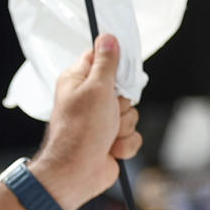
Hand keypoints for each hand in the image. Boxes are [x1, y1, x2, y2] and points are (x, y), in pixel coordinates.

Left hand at [29, 34, 139, 209]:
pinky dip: (125, 143)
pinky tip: (110, 148)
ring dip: (123, 126)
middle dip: (123, 104)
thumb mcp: (97, 89)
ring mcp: (101, 120)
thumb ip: (106, 63)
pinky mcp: (111, 139)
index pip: (102, 59)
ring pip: (131, 114)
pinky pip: (133, 135)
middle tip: (109, 111)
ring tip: (107, 134)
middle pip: (124, 89)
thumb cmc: (81, 130)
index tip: (120, 76)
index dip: (116, 66)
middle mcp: (89, 98)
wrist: (76, 172)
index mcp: (78, 80)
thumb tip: (108, 37)